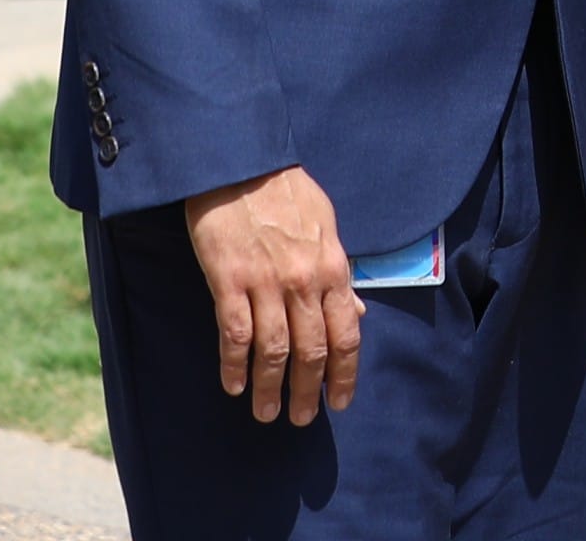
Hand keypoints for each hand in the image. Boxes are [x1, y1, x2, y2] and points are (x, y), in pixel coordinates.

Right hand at [183, 166, 362, 425]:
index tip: (340, 400)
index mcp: (334, 268)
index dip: (344, 372)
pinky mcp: (229, 281)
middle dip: (309, 390)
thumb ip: (340, 275)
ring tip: (267, 413)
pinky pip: (234, 334)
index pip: (346, 333)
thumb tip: (356, 313)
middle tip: (303, 419)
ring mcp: (266, 283)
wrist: (242, 166)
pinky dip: (234, 365)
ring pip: (274, 350)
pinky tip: (232, 386)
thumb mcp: (328, 228)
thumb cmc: (287, 195)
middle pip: (312, 349)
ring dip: (271, 387)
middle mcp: (305, 281)